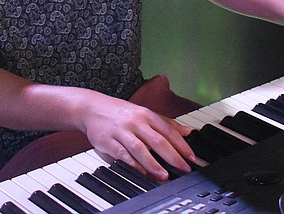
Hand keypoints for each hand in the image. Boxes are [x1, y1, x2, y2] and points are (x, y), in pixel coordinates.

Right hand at [81, 93, 197, 180]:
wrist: (91, 108)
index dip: (182, 145)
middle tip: (184, 169)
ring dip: (154, 164)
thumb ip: (166, 123)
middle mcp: (136, 122)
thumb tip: (187, 131)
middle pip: (157, 140)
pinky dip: (133, 163)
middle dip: (173, 156)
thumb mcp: (144, 113)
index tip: (192, 158)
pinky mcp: (108, 141)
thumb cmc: (120, 113)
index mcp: (147, 115)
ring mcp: (122, 131)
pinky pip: (122, 154)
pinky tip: (142, 172)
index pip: (168, 131)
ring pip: (140, 149)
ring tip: (164, 176)